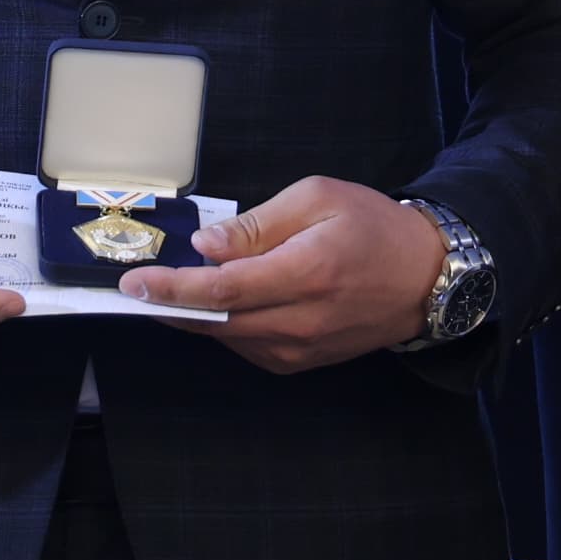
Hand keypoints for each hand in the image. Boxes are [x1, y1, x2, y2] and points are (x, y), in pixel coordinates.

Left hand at [116, 176, 446, 371]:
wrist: (427, 277)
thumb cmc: (373, 227)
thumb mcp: (317, 198)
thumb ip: (257, 224)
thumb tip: (206, 246)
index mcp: (305, 273)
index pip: (222, 290)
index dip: (171, 288)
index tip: (133, 283)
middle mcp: (301, 320)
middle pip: (216, 321)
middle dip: (169, 305)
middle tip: (134, 289)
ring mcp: (302, 348)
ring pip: (228, 337)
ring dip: (195, 316)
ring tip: (173, 289)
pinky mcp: (303, 361)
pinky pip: (248, 346)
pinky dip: (225, 326)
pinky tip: (220, 303)